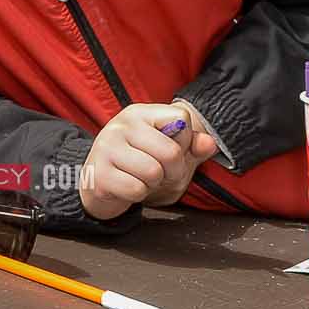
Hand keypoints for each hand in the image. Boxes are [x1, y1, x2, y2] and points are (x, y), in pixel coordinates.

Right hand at [77, 102, 218, 218]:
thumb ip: (193, 146)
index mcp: (140, 113)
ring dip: (153, 184)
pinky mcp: (98, 173)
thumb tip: (210, 143)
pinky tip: (127, 186)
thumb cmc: (140, 164)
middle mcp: (120, 125)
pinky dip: (138, 195)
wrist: (100, 183)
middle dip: (173, 171)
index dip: (185, 141)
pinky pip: (136, 189)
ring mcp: (105, 147)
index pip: (181, 119)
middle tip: (159, 173)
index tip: (169, 149)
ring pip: (153, 172)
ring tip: (141, 178)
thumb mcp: (170, 151)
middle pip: (171, 152)